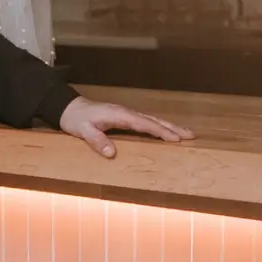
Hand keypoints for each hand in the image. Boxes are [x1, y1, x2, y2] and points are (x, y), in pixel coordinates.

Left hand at [59, 97, 193, 158]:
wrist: (70, 108)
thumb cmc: (76, 120)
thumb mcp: (83, 131)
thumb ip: (96, 140)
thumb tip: (110, 153)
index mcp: (119, 115)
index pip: (144, 124)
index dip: (160, 131)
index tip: (176, 139)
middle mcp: (126, 112)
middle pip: (153, 120)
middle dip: (173, 128)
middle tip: (191, 135)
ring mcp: (126, 113)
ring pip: (152, 119)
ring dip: (169, 126)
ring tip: (186, 133)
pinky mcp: (124, 117)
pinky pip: (146, 121)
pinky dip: (159, 126)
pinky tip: (165, 131)